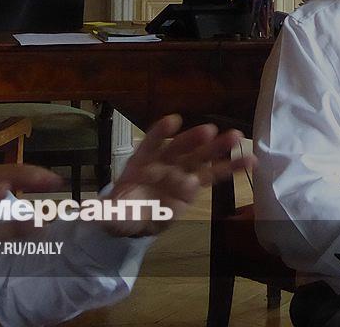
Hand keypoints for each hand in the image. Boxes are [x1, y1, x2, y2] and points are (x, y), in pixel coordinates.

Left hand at [102, 114, 255, 236]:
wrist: (130, 217)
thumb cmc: (118, 211)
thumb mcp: (105, 214)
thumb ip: (102, 212)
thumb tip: (90, 212)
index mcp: (139, 164)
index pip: (149, 145)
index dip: (160, 133)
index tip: (172, 122)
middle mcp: (161, 163)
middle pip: (178, 149)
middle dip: (193, 140)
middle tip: (211, 130)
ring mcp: (178, 171)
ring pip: (199, 157)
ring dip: (217, 148)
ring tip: (237, 137)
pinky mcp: (191, 184)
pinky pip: (211, 174)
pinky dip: (229, 168)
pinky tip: (250, 160)